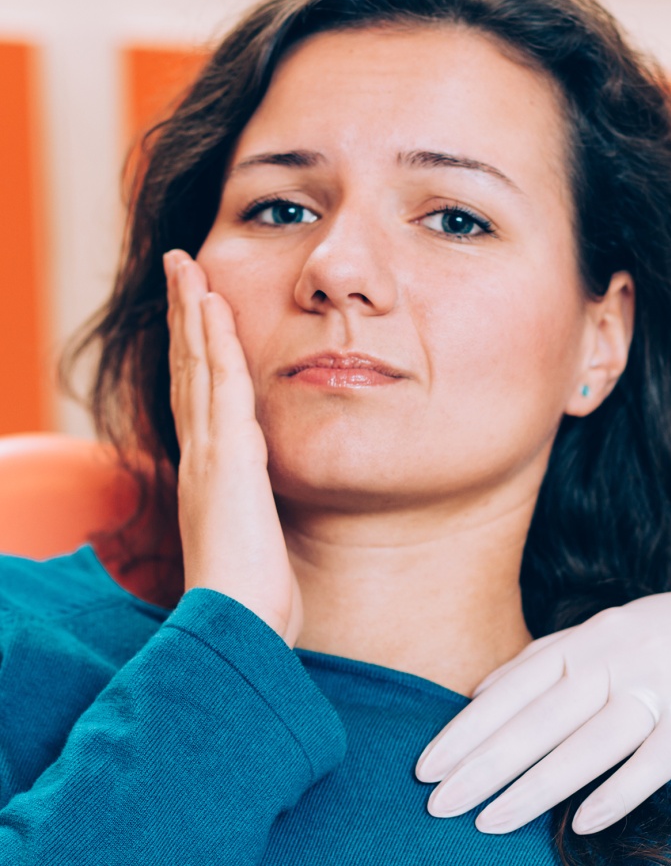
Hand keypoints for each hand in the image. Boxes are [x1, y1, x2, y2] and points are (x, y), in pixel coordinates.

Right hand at [165, 249, 302, 646]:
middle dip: (185, 316)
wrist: (237, 626)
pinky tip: (212, 307)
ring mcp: (210, 453)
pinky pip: (221, 386)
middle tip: (180, 268)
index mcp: (210, 470)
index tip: (198, 312)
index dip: (194, 350)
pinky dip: (214, 344)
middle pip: (188, 369)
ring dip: (193, 313)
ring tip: (188, 267)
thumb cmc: (251, 594)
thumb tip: (264, 502)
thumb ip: (255, 510)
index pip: (199, 395)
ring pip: (197, 367)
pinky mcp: (228, 458)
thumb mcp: (255, 539)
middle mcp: (202, 454)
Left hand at [415, 579, 670, 834]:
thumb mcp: (626, 627)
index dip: (469, 726)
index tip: (428, 762)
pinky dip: (616, 793)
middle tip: (435, 801)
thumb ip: (558, 653)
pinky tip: (581, 826)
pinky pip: (654, 761)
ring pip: (585, 743)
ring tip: (486, 823)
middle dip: (482, 763)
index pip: (517, 684)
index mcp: (598, 632)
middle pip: (539, 716)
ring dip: (532, 788)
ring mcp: (666, 683)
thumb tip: (488, 684)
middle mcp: (623, 652)